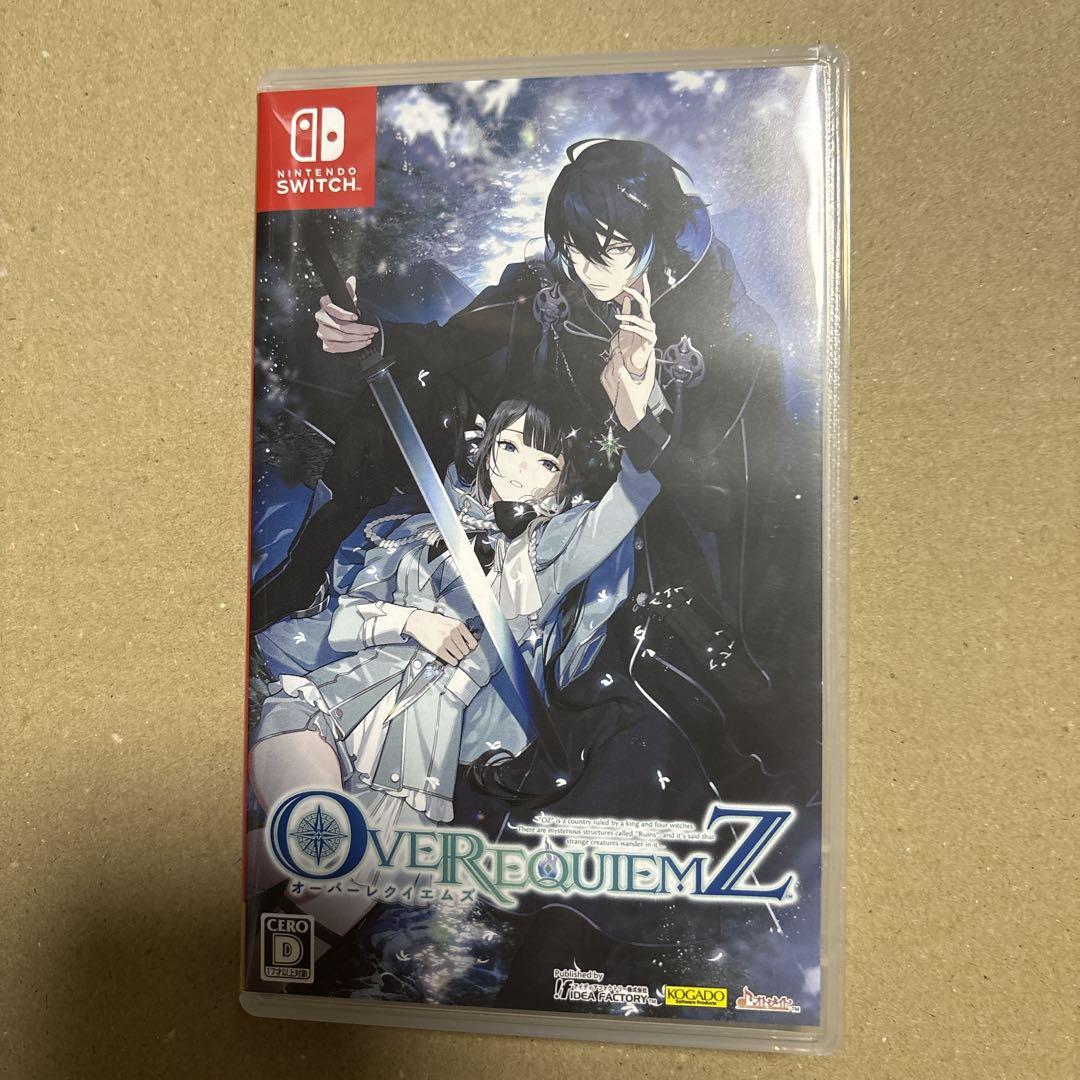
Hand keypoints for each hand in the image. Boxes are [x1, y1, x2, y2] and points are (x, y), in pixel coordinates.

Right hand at [315, 275, 380, 353]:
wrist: (338, 323)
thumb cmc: (343, 310)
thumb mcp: (347, 298)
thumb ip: (350, 290)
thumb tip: (352, 280)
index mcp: (324, 304)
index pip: (333, 310)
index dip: (345, 314)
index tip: (357, 316)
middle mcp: (320, 318)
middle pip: (341, 327)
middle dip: (360, 329)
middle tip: (371, 330)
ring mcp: (322, 332)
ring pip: (342, 338)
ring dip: (359, 339)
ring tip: (369, 336)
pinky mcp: (326, 344)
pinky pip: (339, 348)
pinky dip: (353, 347)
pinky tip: (362, 343)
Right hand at [403, 609, 477, 665]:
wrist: (418, 622)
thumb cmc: (433, 621)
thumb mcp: (449, 621)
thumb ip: (459, 629)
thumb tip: (468, 640)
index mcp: (457, 625)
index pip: (472, 641)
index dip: (471, 646)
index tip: (470, 647)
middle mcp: (453, 633)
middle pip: (465, 650)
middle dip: (463, 651)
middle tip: (460, 650)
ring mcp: (445, 642)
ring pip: (459, 655)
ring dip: (457, 656)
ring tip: (454, 654)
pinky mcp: (438, 649)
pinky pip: (451, 659)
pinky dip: (452, 661)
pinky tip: (451, 659)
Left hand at [601, 296, 657, 431]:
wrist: (629, 414)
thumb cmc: (639, 399)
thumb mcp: (648, 381)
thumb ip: (650, 365)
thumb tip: (652, 352)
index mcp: (621, 373)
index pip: (617, 352)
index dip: (619, 341)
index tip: (621, 332)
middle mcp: (611, 374)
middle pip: (612, 354)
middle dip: (618, 347)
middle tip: (622, 336)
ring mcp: (605, 378)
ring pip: (609, 360)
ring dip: (616, 357)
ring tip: (623, 351)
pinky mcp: (603, 380)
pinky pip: (607, 368)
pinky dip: (613, 365)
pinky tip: (620, 366)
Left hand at [610, 274, 655, 378]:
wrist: (633, 363)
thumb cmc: (629, 347)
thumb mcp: (624, 327)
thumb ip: (626, 313)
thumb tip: (625, 299)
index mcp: (644, 318)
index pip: (645, 300)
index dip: (645, 288)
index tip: (643, 276)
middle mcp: (649, 323)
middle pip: (645, 304)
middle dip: (637, 294)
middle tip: (627, 287)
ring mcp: (651, 331)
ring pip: (640, 318)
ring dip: (627, 317)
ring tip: (617, 317)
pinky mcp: (650, 340)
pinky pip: (640, 330)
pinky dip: (631, 327)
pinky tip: (623, 326)